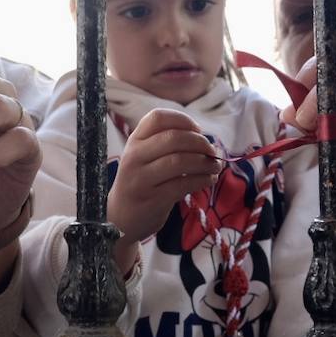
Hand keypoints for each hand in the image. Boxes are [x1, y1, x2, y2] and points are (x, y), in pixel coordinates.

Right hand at [108, 109, 220, 272]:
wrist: (120, 219)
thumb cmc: (140, 183)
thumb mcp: (143, 158)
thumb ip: (166, 144)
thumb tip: (205, 139)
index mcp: (134, 141)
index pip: (158, 118)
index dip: (183, 120)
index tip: (197, 130)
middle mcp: (134, 157)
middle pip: (173, 138)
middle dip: (200, 143)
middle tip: (212, 151)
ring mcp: (141, 179)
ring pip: (180, 161)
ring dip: (205, 162)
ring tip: (215, 166)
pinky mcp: (152, 199)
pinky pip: (184, 184)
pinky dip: (203, 180)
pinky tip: (209, 179)